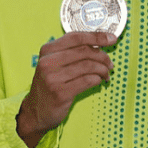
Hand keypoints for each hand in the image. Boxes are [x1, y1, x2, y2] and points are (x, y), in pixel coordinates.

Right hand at [17, 31, 116, 147]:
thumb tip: (99, 44)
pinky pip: (87, 81)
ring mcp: (53, 78)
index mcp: (47, 50)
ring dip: (102, 70)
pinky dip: (97, 80)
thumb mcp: (54, 64)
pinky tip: (98, 81)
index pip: (76, 37)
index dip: (97, 36)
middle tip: (110, 63)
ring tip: (106, 74)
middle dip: (103, 57)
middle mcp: (48, 62)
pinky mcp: (60, 93)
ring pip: (88, 66)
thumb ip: (72, 52)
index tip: (111, 38)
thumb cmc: (50, 85)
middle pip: (84, 51)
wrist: (36, 110)